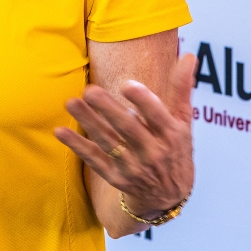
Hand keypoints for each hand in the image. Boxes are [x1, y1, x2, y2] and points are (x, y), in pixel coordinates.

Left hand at [54, 52, 195, 218]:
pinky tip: (61, 131)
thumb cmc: (175, 149)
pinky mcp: (116, 177)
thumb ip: (181, 88)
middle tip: (89, 90)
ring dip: (89, 122)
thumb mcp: (184, 122)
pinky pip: (94, 160)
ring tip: (71, 102)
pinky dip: (77, 146)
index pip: (158, 116)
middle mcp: (153, 152)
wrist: (168, 196)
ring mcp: (134, 166)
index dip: (144, 102)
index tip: (127, 84)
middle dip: (109, 110)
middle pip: (129, 129)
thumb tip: (189, 55)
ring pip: (108, 143)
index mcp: (172, 135)